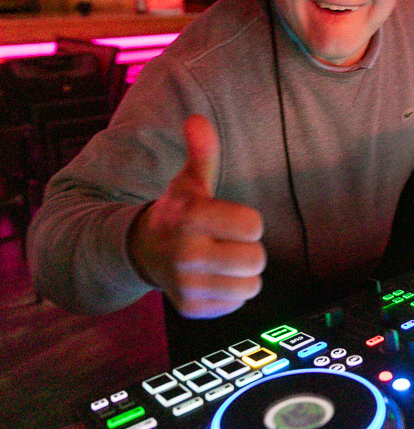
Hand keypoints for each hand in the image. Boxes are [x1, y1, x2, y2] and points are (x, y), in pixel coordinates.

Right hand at [127, 114, 265, 317]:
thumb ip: (202, 152)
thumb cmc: (178, 212)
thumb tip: (197, 120)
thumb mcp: (189, 182)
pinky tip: (212, 278)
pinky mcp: (191, 309)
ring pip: (251, 286)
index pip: (253, 225)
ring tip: (222, 261)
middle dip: (248, 249)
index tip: (229, 219)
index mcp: (190, 217)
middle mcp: (186, 254)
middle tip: (226, 242)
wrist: (143, 250)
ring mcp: (187, 285)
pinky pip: (237, 303)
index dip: (247, 222)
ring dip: (243, 273)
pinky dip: (231, 293)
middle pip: (256, 259)